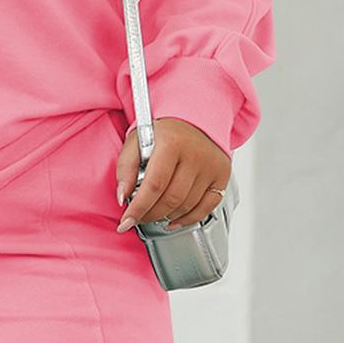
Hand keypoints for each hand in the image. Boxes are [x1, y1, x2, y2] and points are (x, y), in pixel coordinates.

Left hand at [115, 118, 230, 232]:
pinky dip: (187, 219)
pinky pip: (206, 208)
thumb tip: (122, 196)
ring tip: (153, 213)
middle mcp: (196, 154)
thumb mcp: (136, 142)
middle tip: (138, 217)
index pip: (154, 185)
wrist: (193, 120)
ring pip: (186, 206)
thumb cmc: (164, 133)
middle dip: (149, 214)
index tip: (126, 222)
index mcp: (172, 143)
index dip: (138, 208)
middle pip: (171, 199)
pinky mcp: (221, 176)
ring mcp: (211, 166)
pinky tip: (173, 220)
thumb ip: (125, 169)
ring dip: (166, 216)